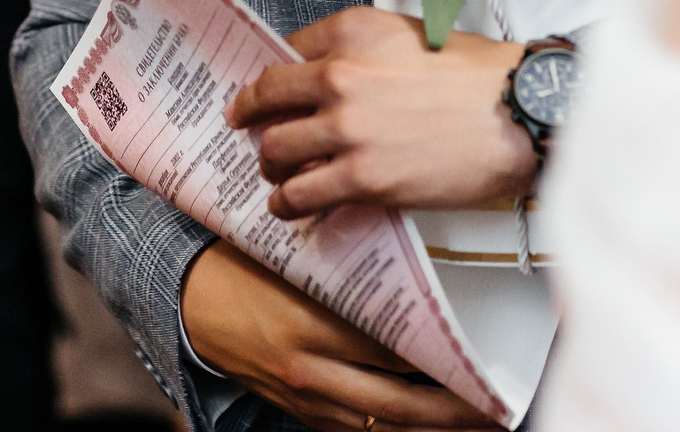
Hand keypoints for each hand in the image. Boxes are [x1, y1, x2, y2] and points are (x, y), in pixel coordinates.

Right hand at [180, 241, 497, 430]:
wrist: (187, 302)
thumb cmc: (244, 268)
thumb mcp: (298, 264)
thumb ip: (350, 281)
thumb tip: (411, 288)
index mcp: (314, 326)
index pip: (396, 352)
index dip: (443, 362)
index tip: (479, 362)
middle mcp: (311, 371)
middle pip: (399, 403)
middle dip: (451, 410)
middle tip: (492, 407)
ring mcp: (303, 398)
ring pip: (380, 425)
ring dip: (428, 427)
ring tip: (469, 422)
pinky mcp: (297, 410)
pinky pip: (352, 430)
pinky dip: (389, 429)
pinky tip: (419, 424)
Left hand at [225, 6, 535, 218]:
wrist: (517, 113)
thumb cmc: (478, 74)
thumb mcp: (409, 33)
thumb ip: (360, 48)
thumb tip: (325, 73)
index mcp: (351, 31)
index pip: (283, 51)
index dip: (267, 79)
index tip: (258, 93)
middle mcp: (339, 75)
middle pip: (267, 100)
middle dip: (253, 120)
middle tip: (252, 131)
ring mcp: (346, 129)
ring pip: (276, 150)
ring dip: (271, 164)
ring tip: (277, 174)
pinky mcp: (362, 177)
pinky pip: (300, 194)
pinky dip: (287, 203)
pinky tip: (289, 205)